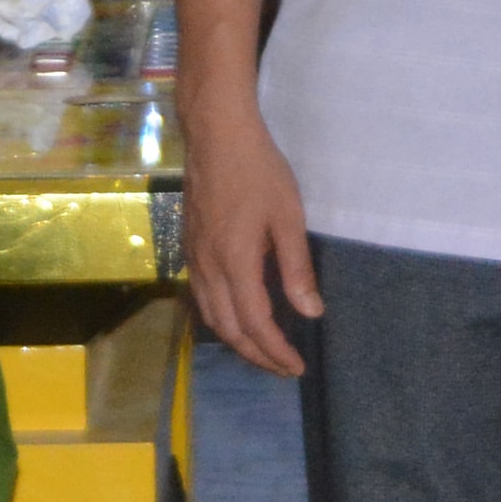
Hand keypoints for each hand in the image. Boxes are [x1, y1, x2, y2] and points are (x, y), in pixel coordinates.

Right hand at [181, 109, 320, 376]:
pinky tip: (236, 316)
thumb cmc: (258, 170)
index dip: (276, 352)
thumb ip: (297, 268)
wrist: (215, 134)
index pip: (255, 324)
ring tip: (263, 350)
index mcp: (235, 263)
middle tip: (284, 367)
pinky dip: (220, 319)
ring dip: (236, 341)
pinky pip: (201, 298)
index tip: (297, 367)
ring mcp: (194, 258)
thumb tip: (311, 313)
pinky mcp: (189, 247)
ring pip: (210, 316)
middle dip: (256, 355)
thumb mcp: (288, 217)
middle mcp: (208, 268)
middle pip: (228, 329)